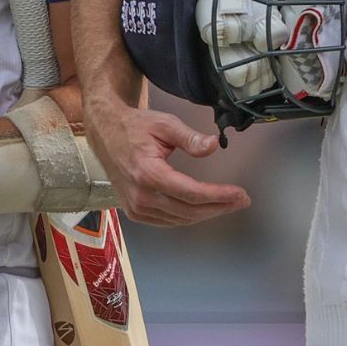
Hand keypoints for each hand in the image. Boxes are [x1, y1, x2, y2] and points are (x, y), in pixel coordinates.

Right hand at [83, 93, 249, 226]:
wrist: (105, 133)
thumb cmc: (134, 127)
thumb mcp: (164, 124)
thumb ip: (190, 138)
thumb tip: (214, 145)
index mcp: (148, 173)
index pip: (192, 193)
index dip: (219, 195)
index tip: (239, 193)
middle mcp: (140, 195)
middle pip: (189, 211)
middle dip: (219, 207)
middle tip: (241, 200)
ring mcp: (136, 207)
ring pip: (180, 219)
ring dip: (206, 213)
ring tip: (228, 203)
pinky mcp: (135, 211)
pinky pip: (168, 221)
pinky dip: (188, 216)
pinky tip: (203, 208)